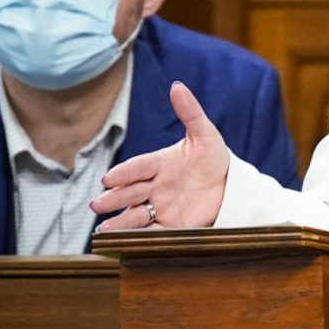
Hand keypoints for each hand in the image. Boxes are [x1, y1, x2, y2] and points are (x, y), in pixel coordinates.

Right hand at [90, 82, 231, 230]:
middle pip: (130, 192)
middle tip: (97, 203)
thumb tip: (177, 86)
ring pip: (135, 215)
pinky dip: (138, 238)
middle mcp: (155, 186)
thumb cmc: (213, 158)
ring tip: (103, 229)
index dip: (125, 172)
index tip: (110, 178)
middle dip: (114, 198)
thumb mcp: (205, 134)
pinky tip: (124, 243)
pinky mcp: (171, 226)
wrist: (231, 187)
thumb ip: (190, 112)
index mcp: (159, 163)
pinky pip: (152, 232)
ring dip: (119, 222)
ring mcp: (160, 207)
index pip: (138, 167)